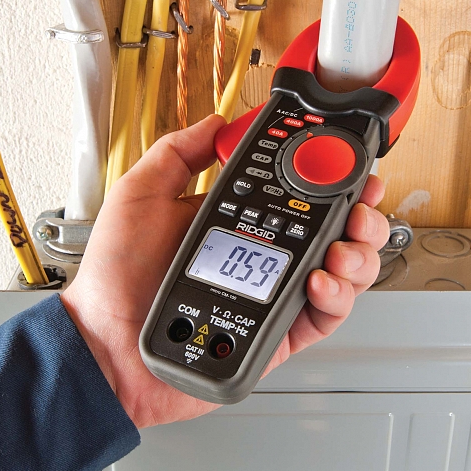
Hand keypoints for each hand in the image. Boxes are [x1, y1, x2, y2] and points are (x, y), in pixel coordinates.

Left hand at [61, 115, 388, 427]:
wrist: (109, 347)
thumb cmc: (115, 278)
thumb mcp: (140, 196)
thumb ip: (177, 153)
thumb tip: (215, 123)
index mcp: (238, 220)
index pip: (297, 193)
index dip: (330, 177)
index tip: (344, 162)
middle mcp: (264, 255)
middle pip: (335, 230)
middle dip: (361, 215)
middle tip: (358, 208)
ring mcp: (275, 292)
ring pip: (344, 271)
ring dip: (357, 254)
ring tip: (339, 249)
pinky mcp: (280, 332)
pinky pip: (327, 315)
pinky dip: (336, 296)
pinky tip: (318, 281)